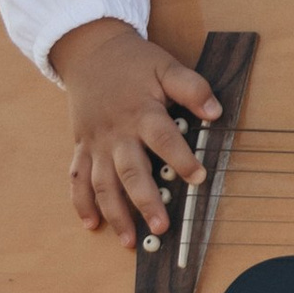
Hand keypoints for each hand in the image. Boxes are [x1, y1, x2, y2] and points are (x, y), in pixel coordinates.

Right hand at [48, 17, 220, 243]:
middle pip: (129, 171)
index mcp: (141, 112)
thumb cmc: (134, 62)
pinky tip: (91, 225)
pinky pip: (77, 179)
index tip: (199, 177)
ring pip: (102, 183)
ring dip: (114, 213)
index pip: (163, 138)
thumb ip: (192, 88)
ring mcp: (96, 143)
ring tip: (129, 241)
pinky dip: (81, 203)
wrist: (90, 51)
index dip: (181, 158)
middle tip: (161, 227)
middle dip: (144, 202)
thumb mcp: (166, 66)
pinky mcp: (82, 147)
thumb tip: (215, 111)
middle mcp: (116, 133)